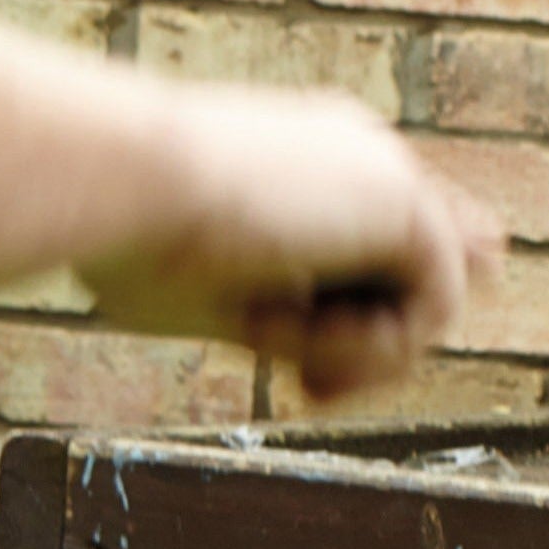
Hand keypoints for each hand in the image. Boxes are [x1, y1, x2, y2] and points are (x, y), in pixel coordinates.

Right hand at [74, 83, 501, 400]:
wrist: (114, 181)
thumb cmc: (126, 239)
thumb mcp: (214, 293)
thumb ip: (288, 317)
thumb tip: (326, 374)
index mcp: (306, 162)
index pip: (389, 256)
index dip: (361, 340)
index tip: (311, 390)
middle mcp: (355, 157)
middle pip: (416, 289)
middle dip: (367, 359)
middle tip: (310, 390)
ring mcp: (383, 171)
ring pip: (422, 306)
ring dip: (351, 354)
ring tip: (270, 333)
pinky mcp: (407, 198)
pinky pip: (434, 307)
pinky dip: (370, 348)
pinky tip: (303, 330)